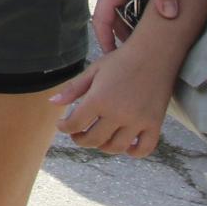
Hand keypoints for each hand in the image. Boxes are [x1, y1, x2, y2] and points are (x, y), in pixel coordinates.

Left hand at [49, 39, 174, 157]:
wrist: (155, 53)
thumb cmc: (121, 60)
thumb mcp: (94, 70)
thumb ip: (73, 89)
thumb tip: (52, 103)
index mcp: (98, 99)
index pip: (74, 124)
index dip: (64, 127)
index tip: (62, 125)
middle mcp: (117, 113)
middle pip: (93, 139)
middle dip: (80, 139)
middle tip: (78, 134)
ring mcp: (137, 120)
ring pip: (116, 147)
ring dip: (103, 147)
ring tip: (99, 138)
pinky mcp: (154, 123)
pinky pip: (143, 149)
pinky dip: (133, 152)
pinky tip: (125, 146)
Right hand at [92, 0, 177, 53]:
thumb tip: (169, 15)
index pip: (100, 21)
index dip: (105, 41)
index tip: (112, 60)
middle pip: (107, 20)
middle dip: (117, 38)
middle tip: (132, 57)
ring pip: (115, 12)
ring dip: (125, 27)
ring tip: (141, 44)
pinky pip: (122, 4)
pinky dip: (130, 16)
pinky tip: (147, 22)